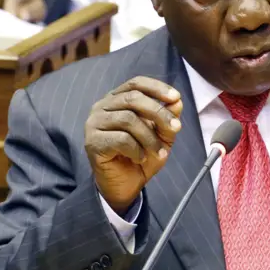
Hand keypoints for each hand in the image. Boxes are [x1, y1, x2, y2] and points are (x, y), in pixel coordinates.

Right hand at [85, 77, 182, 214]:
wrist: (126, 186)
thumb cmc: (142, 156)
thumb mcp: (162, 136)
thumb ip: (168, 118)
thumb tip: (177, 102)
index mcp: (118, 99)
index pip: (136, 83)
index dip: (157, 87)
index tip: (175, 97)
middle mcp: (102, 106)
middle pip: (133, 98)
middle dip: (159, 112)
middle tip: (176, 128)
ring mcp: (94, 123)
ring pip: (128, 119)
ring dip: (149, 137)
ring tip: (159, 152)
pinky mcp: (92, 142)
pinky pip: (120, 139)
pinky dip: (137, 149)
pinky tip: (140, 158)